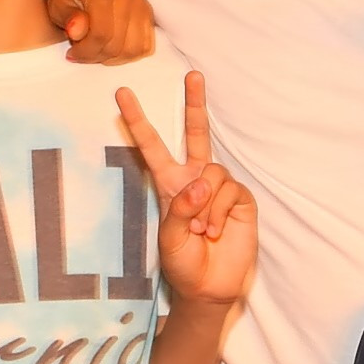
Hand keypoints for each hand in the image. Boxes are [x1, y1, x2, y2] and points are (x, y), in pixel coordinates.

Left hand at [50, 0, 155, 64]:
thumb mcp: (57, 1)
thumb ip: (68, 17)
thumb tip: (76, 31)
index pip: (101, 32)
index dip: (86, 51)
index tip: (72, 54)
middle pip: (117, 43)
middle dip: (96, 56)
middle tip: (80, 53)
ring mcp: (139, 2)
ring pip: (134, 48)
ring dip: (112, 58)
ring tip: (95, 50)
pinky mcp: (147, 12)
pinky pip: (145, 45)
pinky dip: (128, 54)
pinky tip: (111, 50)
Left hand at [118, 72, 257, 307]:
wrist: (209, 287)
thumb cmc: (182, 263)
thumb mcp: (169, 238)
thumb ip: (181, 208)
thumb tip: (203, 181)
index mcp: (169, 184)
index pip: (152, 146)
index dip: (137, 121)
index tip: (122, 94)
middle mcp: (195, 179)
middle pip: (196, 133)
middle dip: (195, 104)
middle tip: (193, 75)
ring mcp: (219, 188)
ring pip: (213, 172)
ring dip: (205, 205)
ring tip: (200, 231)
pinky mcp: (241, 199)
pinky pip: (230, 190)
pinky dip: (220, 211)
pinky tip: (215, 231)